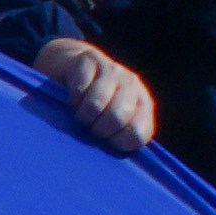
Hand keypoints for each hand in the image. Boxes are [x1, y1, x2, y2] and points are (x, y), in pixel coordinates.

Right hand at [37, 37, 161, 152]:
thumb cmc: (91, 102)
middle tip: (89, 127)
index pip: (138, 133)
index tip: (105, 140)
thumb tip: (116, 155)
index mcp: (143, 104)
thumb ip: (121, 135)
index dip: (117, 142)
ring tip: (80, 114)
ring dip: (82, 115)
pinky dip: (72, 100)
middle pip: (117, 117)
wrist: (72, 63)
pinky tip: (73, 99)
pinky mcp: (91, 59)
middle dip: (97, 128)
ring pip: (96, 104)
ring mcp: (113, 69)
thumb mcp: (111, 121)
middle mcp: (132, 84)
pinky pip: (79, 88)